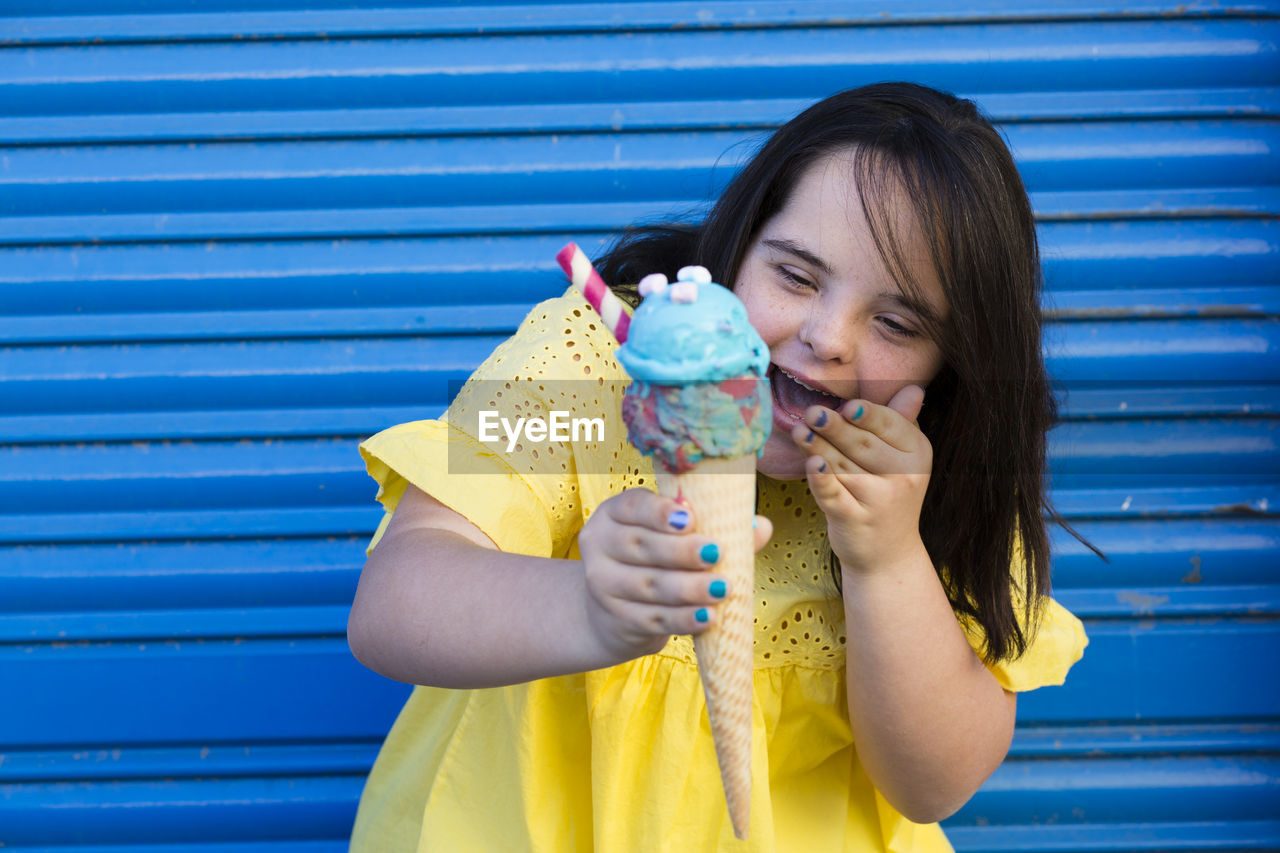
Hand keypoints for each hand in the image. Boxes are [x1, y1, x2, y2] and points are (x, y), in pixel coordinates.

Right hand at [577, 488, 772, 661]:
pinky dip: (682, 619)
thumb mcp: (673, 537)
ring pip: (648, 585)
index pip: (633, 506)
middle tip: (715, 554)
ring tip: (722, 589)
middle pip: (641, 546)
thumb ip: (716, 527)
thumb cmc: (655, 560)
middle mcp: (599, 544)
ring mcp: (603, 584)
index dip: (659, 512)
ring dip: (688, 589)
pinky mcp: (615, 618)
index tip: (690, 518)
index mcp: (614, 513)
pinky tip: (707, 617)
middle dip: (681, 552)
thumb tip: (761, 527)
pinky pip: (652, 619)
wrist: (615, 610)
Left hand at [790, 385, 931, 572]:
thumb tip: (913, 388)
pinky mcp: (855, 519)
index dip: (868, 414)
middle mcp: (904, 476)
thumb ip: (901, 422)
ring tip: (799, 431)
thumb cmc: (887, 493)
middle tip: (812, 412)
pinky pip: (834, 494)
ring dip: (818, 446)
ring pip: (843, 465)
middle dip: (834, 426)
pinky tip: (811, 463)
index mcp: (917, 452)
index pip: (891, 425)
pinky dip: (821, 479)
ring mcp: (880, 500)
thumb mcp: (901, 458)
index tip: (847, 406)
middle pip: (863, 444)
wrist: (887, 552)